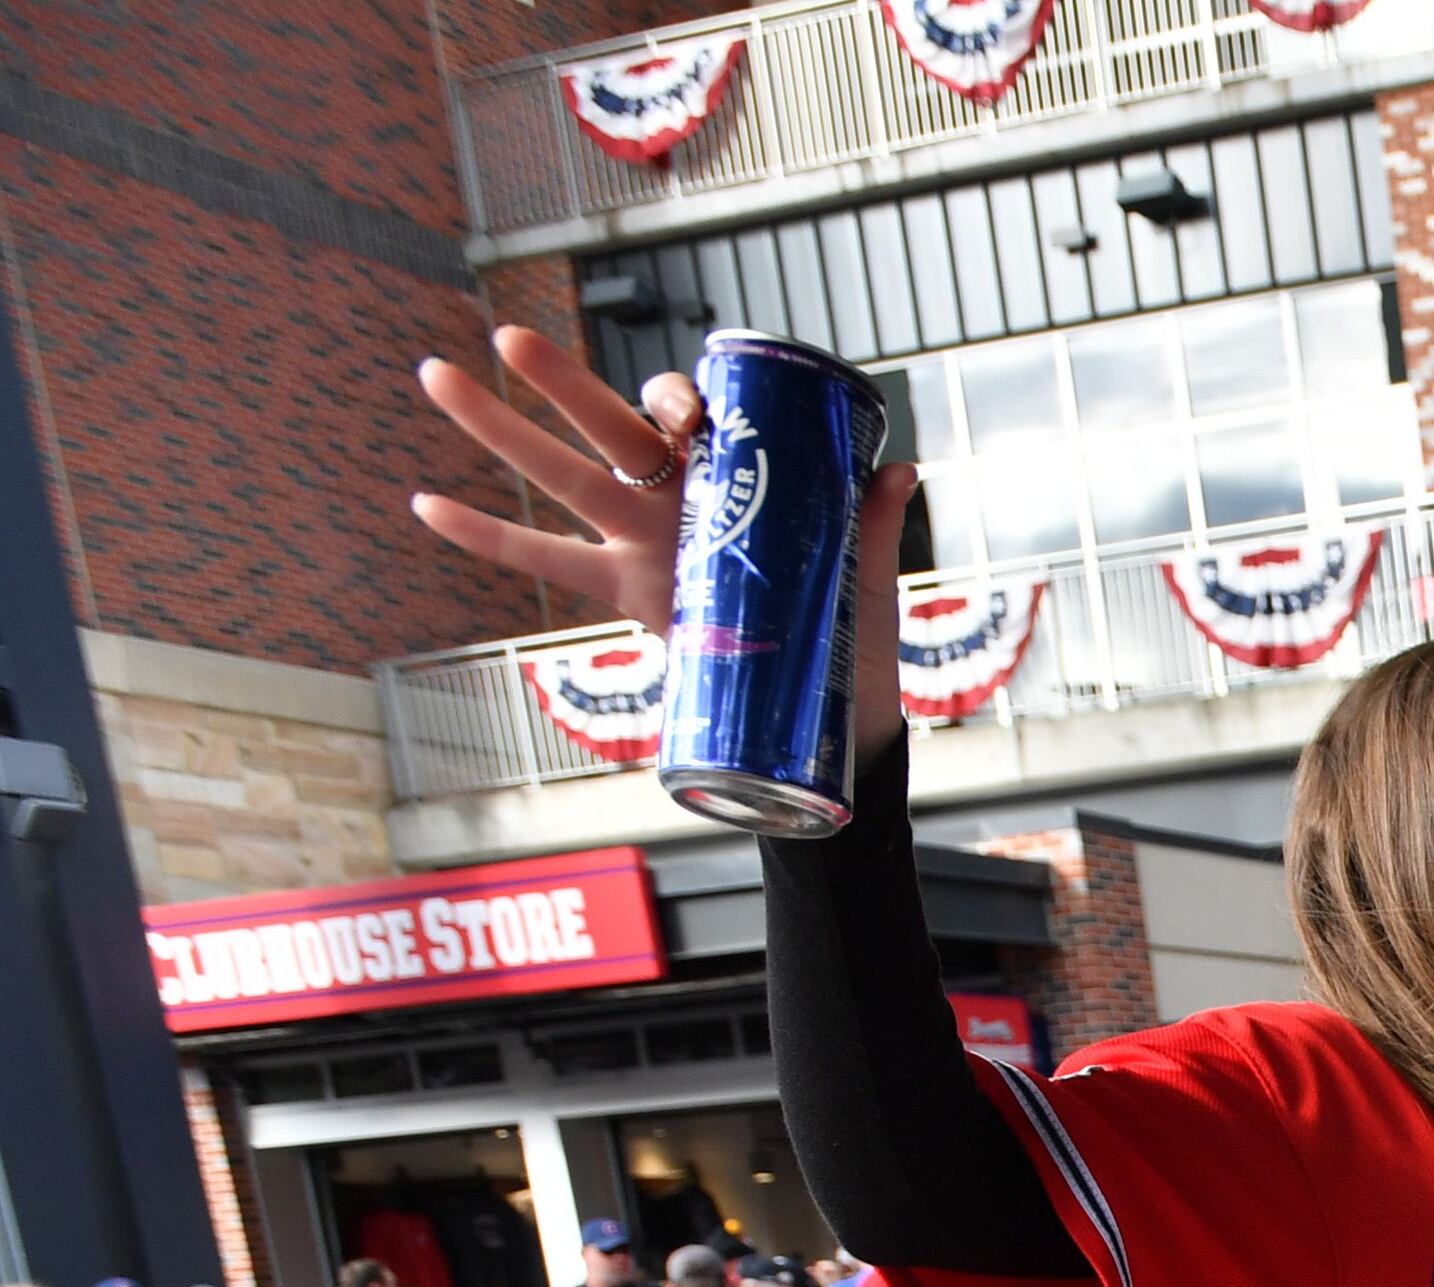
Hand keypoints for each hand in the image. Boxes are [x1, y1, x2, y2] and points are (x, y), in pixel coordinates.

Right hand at [413, 329, 914, 759]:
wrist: (827, 692)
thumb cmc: (845, 613)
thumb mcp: (860, 565)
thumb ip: (867, 518)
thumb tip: (898, 469)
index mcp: (729, 472)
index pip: (690, 414)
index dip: (677, 400)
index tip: (684, 413)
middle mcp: (675, 493)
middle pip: (606, 425)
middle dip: (560, 380)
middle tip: (510, 337)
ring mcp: (640, 537)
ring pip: (559, 474)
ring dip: (496, 426)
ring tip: (435, 376)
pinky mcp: (623, 589)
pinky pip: (542, 557)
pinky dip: (485, 536)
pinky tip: (426, 505)